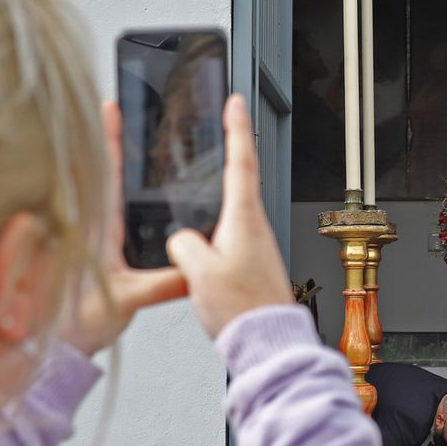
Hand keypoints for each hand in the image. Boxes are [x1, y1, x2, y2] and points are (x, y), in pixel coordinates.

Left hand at [59, 102, 187, 355]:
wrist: (57, 350)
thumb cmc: (77, 327)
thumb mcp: (127, 299)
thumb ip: (161, 283)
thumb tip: (191, 270)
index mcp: (97, 230)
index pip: (104, 174)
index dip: (109, 140)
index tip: (111, 109)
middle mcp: (89, 229)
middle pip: (101, 175)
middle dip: (110, 142)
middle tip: (117, 110)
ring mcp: (88, 240)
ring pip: (98, 194)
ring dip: (108, 168)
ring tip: (122, 140)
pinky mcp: (89, 255)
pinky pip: (101, 216)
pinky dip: (110, 197)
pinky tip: (122, 193)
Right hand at [166, 96, 293, 336]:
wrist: (266, 343)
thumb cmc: (242, 310)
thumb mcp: (198, 272)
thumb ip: (183, 245)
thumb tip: (180, 241)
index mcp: (245, 220)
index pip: (242, 161)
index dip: (236, 128)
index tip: (235, 102)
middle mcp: (255, 228)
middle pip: (239, 181)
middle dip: (228, 153)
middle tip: (220, 129)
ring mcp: (255, 246)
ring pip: (230, 213)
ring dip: (217, 198)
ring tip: (199, 188)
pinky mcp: (251, 265)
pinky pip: (227, 238)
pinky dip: (213, 231)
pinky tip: (200, 244)